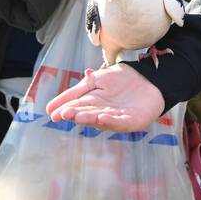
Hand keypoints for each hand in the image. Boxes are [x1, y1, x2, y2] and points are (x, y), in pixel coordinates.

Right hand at [45, 63, 166, 130]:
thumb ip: (77, 91)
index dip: (65, 109)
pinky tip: (102, 116)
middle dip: (76, 114)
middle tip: (64, 114)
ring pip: (101, 119)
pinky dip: (111, 120)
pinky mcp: (132, 121)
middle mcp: (103, 113)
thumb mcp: (96, 80)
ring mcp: (117, 118)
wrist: (149, 77)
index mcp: (93, 104)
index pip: (77, 107)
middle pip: (87, 114)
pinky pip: (120, 121)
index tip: (52, 113)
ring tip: (78, 116)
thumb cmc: (121, 79)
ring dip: (90, 118)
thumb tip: (52, 105)